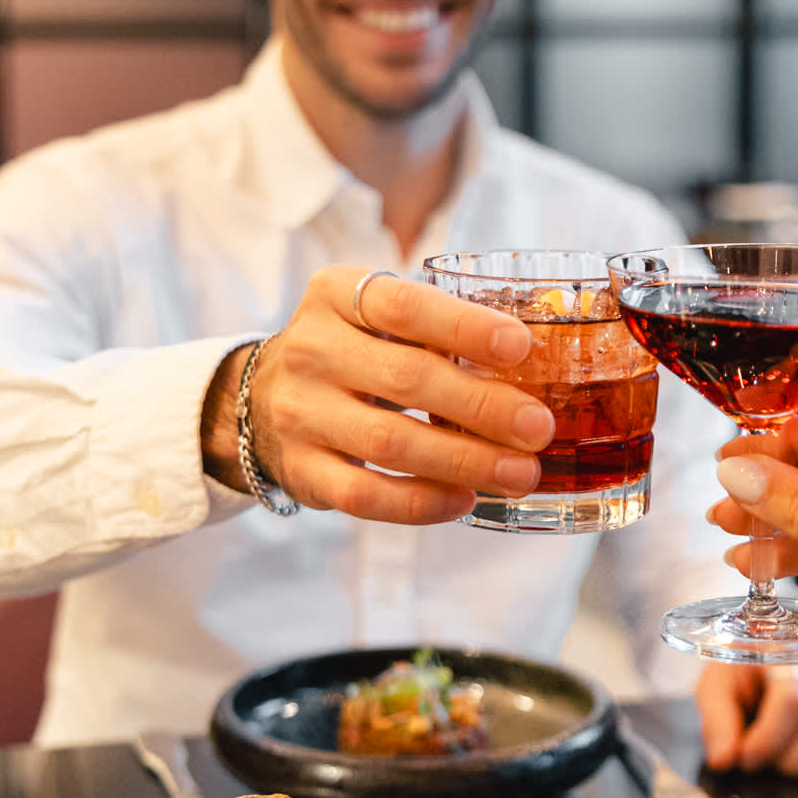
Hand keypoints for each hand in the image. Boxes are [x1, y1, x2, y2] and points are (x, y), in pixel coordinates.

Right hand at [202, 264, 553, 523]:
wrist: (260, 398)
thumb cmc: (350, 351)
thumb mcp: (374, 315)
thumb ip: (436, 326)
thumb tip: (534, 362)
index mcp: (334, 295)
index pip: (403, 305)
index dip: (464, 327)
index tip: (520, 347)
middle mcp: (311, 350)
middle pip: (405, 379)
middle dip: (482, 406)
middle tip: (536, 426)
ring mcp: (300, 413)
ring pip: (389, 443)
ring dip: (464, 461)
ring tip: (520, 472)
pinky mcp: (301, 470)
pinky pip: (365, 495)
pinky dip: (421, 502)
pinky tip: (464, 499)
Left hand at [694, 646, 797, 776]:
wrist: (781, 641)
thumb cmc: (749, 662)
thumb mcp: (719, 683)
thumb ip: (717, 720)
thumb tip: (724, 759)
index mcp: (792, 639)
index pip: (794, 699)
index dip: (767, 740)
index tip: (747, 758)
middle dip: (792, 758)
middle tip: (768, 759)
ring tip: (789, 749)